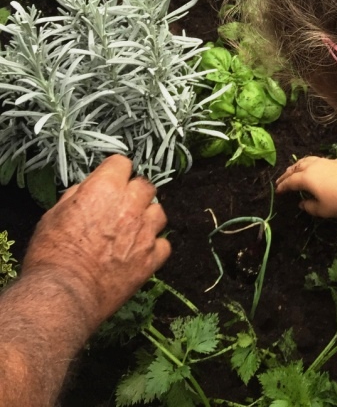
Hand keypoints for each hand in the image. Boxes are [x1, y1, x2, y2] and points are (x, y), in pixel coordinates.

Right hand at [22, 156, 169, 330]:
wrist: (61, 296)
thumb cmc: (50, 257)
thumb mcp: (53, 216)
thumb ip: (76, 196)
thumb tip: (87, 189)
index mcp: (104, 189)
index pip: (121, 163)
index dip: (113, 172)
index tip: (109, 180)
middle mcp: (129, 205)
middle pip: (144, 185)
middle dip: (133, 193)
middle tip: (120, 207)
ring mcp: (144, 232)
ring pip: (158, 212)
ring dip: (146, 218)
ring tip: (130, 231)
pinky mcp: (151, 259)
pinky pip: (164, 245)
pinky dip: (154, 247)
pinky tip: (139, 253)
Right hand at [276, 156, 336, 216]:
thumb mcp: (323, 209)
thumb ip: (310, 206)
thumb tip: (302, 203)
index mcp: (306, 178)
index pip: (290, 181)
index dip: (282, 186)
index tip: (277, 190)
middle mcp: (312, 166)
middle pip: (295, 168)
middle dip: (286, 174)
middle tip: (280, 180)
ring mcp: (322, 162)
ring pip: (304, 161)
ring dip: (295, 166)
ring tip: (291, 171)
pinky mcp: (331, 161)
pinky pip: (313, 160)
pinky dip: (305, 163)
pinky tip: (308, 168)